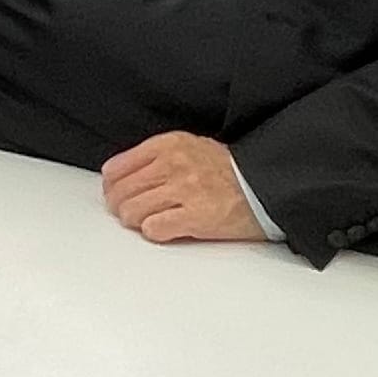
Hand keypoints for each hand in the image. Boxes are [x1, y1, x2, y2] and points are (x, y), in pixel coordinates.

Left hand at [99, 133, 264, 243]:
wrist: (266, 186)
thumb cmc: (231, 171)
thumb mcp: (191, 147)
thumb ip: (156, 157)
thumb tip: (119, 177)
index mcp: (169, 145)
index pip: (117, 167)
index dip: (111, 186)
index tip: (114, 194)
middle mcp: (173, 164)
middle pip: (120, 192)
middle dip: (119, 207)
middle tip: (128, 213)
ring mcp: (184, 190)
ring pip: (132, 211)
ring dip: (136, 221)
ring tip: (148, 221)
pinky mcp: (195, 217)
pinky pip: (154, 228)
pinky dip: (154, 232)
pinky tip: (165, 228)